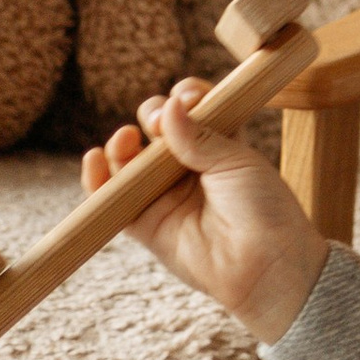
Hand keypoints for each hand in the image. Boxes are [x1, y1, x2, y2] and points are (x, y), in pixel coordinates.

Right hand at [82, 83, 329, 346]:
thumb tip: (169, 106)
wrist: (264, 264)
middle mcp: (190, 166)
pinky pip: (114, 199)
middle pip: (157, 128)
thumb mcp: (236, 162)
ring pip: (131, 159)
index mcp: (221, 143)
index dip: (185, 97)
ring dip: (122, 144)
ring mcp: (166, 194)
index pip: (194, 108)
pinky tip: (94, 159)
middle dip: (152, 116)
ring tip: (125, 139)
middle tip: (158, 123)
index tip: (187, 96)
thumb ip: (199, 136)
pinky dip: (98, 179)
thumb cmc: (263, 208)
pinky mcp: (146, 224)